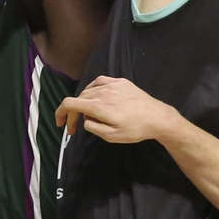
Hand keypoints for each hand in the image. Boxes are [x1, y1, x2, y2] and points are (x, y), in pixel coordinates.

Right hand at [55, 76, 179, 142]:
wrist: (157, 117)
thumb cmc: (135, 130)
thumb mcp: (112, 137)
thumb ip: (93, 128)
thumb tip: (85, 120)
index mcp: (99, 106)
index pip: (70, 104)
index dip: (60, 113)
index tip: (61, 124)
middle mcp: (102, 91)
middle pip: (79, 98)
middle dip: (74, 112)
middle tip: (76, 127)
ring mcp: (112, 84)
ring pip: (88, 90)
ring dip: (83, 101)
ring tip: (88, 114)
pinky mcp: (121, 81)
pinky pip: (100, 81)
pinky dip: (93, 89)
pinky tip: (96, 96)